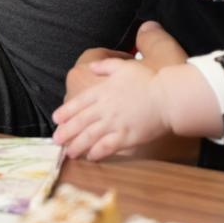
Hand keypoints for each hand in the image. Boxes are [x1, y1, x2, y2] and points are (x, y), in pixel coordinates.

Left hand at [61, 22, 200, 161]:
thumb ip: (105, 65)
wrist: (167, 97)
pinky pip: (107, 147)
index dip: (66, 112)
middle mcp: (105, 108)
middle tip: (56, 140)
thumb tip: (92, 66)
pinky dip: (97, 152)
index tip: (57, 119)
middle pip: (80, 121)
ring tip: (69, 152)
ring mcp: (115, 123)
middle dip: (66, 132)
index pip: (79, 102)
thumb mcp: (124, 66)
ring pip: (90, 136)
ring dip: (77, 145)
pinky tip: (91, 157)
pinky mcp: (126, 136)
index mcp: (103, 90)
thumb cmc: (148, 80)